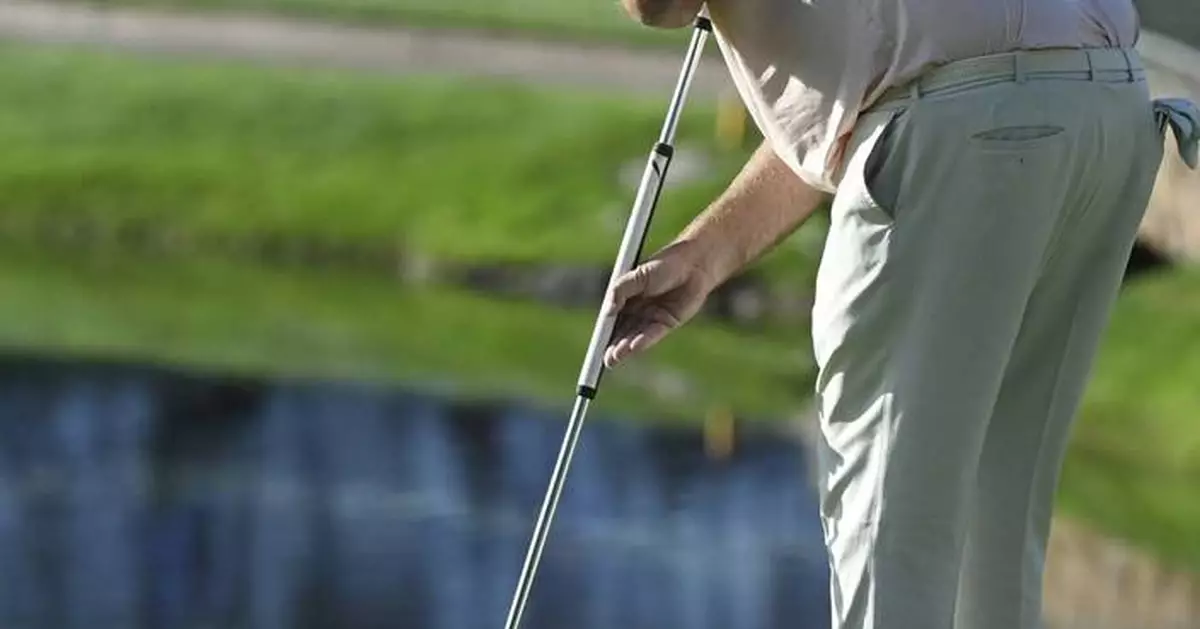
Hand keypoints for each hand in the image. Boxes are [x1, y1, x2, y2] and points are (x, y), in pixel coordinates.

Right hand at [602, 239, 718, 368]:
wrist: (694, 264)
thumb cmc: (665, 265)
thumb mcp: (637, 275)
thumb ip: (620, 291)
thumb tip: (608, 312)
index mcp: (626, 298)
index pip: (612, 318)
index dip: (604, 332)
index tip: (596, 344)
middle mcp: (638, 310)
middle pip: (623, 332)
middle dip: (614, 346)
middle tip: (605, 359)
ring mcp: (652, 317)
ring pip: (636, 336)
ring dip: (626, 347)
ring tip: (615, 358)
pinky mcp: (667, 322)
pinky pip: (653, 334)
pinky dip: (643, 341)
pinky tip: (633, 348)